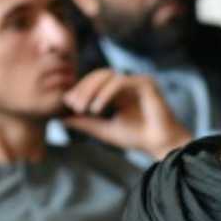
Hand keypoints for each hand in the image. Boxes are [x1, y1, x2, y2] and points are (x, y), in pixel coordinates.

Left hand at [61, 69, 190, 161]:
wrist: (161, 145)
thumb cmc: (137, 138)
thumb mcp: (103, 129)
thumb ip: (84, 122)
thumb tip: (59, 118)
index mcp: (118, 90)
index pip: (95, 81)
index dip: (79, 89)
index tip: (67, 104)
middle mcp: (128, 81)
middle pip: (99, 75)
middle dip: (83, 89)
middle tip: (73, 106)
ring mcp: (137, 80)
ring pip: (107, 75)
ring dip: (92, 90)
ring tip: (84, 109)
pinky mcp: (145, 83)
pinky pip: (120, 82)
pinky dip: (106, 93)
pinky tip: (97, 108)